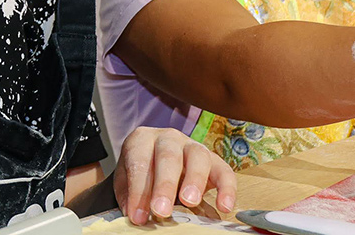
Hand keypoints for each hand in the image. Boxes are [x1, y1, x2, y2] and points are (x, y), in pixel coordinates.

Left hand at [112, 127, 235, 225]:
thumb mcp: (127, 183)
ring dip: (195, 180)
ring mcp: (192, 146)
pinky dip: (227, 188)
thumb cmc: (141, 175)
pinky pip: (224, 170)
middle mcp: (168, 138)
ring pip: (198, 156)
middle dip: (165, 185)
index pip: (139, 162)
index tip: (137, 216)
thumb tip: (138, 216)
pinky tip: (224, 207)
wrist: (155, 166)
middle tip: (161, 210)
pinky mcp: (213, 161)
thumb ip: (131, 197)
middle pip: (168, 156)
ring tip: (190, 202)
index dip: (138, 190)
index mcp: (141, 140)